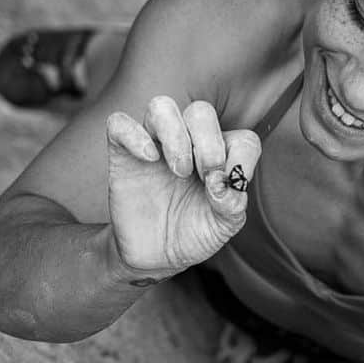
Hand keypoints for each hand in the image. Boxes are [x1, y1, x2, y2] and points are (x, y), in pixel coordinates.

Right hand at [105, 96, 260, 276]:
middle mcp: (190, 144)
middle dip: (209, 144)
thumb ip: (232, 205)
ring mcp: (156, 145)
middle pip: (201, 113)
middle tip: (205, 176)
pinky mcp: (124, 154)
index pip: (244, 139)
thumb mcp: (222, 227)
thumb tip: (222, 182)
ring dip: (176, 135)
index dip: (244, 158)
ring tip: (180, 171)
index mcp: (222, 158)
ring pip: (162, 107)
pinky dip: (134, 135)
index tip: (234, 184)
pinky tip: (149, 159)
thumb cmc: (193, 233)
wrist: (157, 255)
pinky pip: (119, 124)